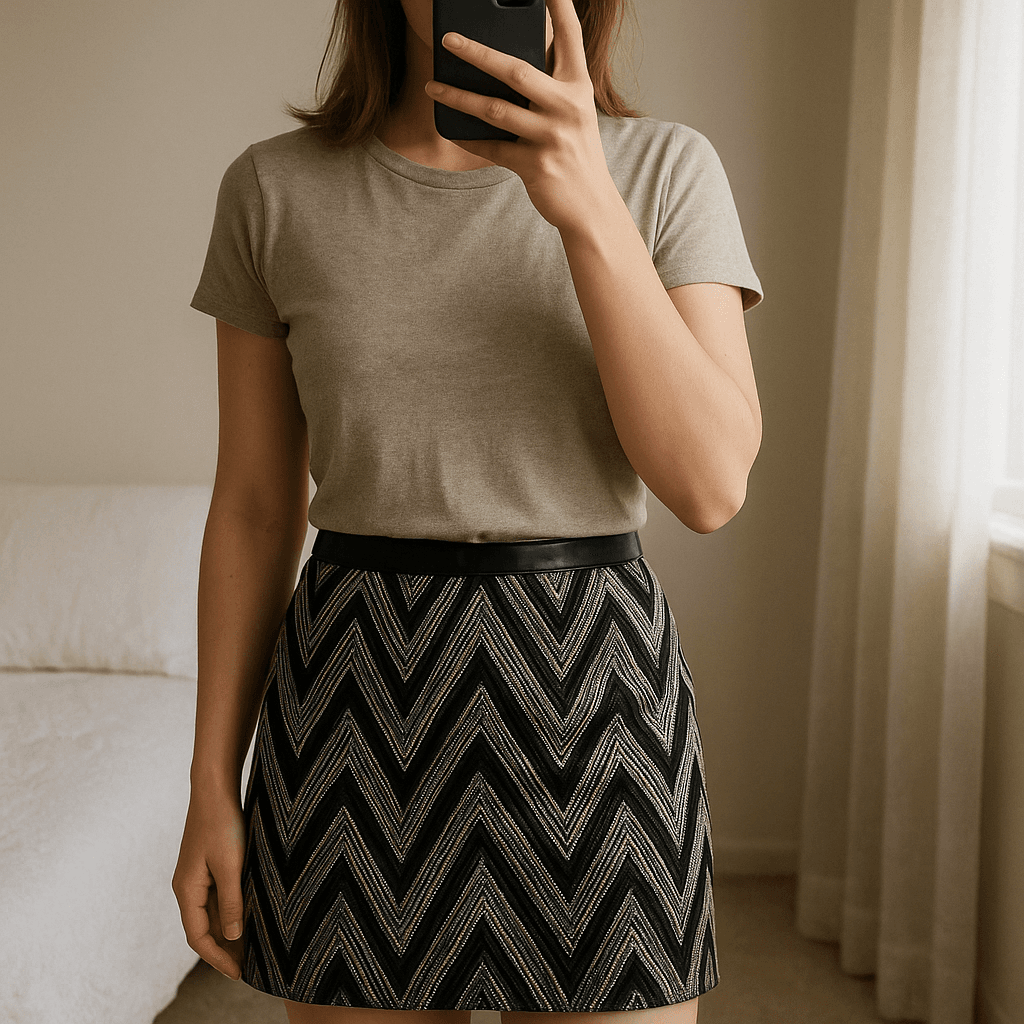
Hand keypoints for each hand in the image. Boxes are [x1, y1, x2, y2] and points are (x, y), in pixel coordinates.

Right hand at [171, 793, 245, 979]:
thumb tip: (232, 936)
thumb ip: (231, 900)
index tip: (239, 974)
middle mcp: (187, 886)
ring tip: (251, 948)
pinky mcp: (207, 864)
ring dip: (227, 932)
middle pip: (204, 929)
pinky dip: (230, 912)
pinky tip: (247, 916)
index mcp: (186, 890)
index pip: (198, 937)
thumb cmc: (221, 823)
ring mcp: (196, 875)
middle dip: (224, 950)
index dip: (218, 958)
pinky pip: (216, 897)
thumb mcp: (230, 864)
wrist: (214, 788)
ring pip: (211, 914)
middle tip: (249, 967)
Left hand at [424, 0, 620, 233]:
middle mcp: (567, 108)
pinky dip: (469, 138)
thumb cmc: (577, 154)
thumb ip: (549, 88)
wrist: (591, 206)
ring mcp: (550, 137)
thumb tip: (504, 68)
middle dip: (477, 52)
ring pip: (494, 110)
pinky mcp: (535, 165)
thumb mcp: (573, 114)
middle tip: (449, 39)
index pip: (570, 38)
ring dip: (458, 97)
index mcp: (579, 88)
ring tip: (433, 86)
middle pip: (515, 71)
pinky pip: (492, 147)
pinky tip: (451, 129)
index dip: (558, 8)